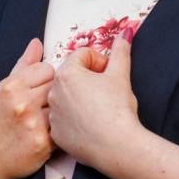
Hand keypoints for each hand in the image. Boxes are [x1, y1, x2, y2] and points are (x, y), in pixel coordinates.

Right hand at [0, 38, 54, 178]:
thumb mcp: (2, 91)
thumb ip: (23, 65)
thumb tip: (37, 42)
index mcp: (11, 86)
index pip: (47, 68)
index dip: (47, 79)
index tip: (40, 90)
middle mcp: (21, 102)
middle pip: (57, 86)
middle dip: (54, 95)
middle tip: (44, 106)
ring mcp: (33, 123)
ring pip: (62, 107)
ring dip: (59, 113)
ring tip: (47, 120)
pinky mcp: (42, 144)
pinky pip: (63, 129)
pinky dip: (60, 132)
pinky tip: (48, 134)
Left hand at [47, 29, 144, 168]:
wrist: (118, 146)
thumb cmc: (118, 109)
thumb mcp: (121, 74)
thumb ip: (121, 50)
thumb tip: (126, 32)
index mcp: (67, 73)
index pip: (82, 56)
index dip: (100, 62)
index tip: (109, 73)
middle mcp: (54, 92)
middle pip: (72, 75)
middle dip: (88, 78)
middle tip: (106, 90)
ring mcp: (52, 114)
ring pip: (66, 97)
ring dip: (80, 98)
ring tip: (99, 108)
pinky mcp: (56, 134)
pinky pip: (63, 119)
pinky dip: (74, 119)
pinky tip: (91, 124)